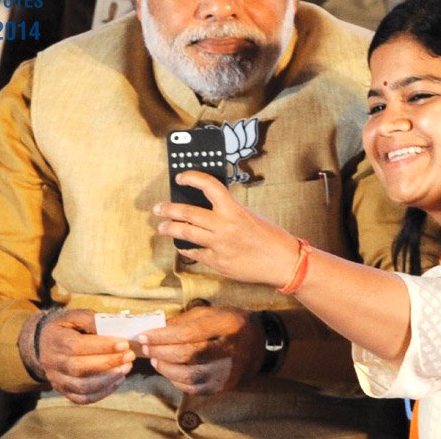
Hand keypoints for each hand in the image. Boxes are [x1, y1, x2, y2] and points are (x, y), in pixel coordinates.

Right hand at [18, 309, 135, 403]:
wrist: (41, 344)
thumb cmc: (65, 327)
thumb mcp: (74, 316)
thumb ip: (91, 319)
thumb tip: (112, 327)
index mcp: (57, 340)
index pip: (79, 346)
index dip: (102, 346)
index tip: (124, 344)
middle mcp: (54, 362)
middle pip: (81, 368)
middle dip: (109, 363)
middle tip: (130, 356)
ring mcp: (57, 379)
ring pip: (82, 387)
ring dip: (107, 380)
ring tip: (126, 369)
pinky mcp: (63, 390)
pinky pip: (81, 398)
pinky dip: (101, 393)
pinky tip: (117, 382)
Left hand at [138, 305, 263, 393]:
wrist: (259, 345)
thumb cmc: (231, 324)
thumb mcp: (213, 313)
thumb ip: (186, 320)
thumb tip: (157, 328)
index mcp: (228, 324)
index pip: (189, 333)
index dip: (163, 336)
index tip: (144, 335)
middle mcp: (230, 350)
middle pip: (188, 354)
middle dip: (161, 351)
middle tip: (146, 347)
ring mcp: (227, 371)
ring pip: (189, 375)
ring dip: (165, 368)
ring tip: (154, 358)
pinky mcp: (223, 386)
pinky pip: (194, 388)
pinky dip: (176, 380)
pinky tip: (168, 370)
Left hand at [154, 170, 299, 287]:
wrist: (283, 262)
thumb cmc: (270, 236)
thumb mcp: (250, 215)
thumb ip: (228, 211)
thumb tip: (205, 207)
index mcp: (234, 210)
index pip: (208, 186)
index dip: (191, 178)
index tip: (181, 178)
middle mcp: (224, 227)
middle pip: (188, 213)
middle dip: (168, 209)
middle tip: (158, 208)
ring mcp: (220, 246)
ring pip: (186, 234)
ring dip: (170, 229)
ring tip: (163, 227)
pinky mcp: (218, 263)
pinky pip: (195, 254)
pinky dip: (187, 248)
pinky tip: (182, 245)